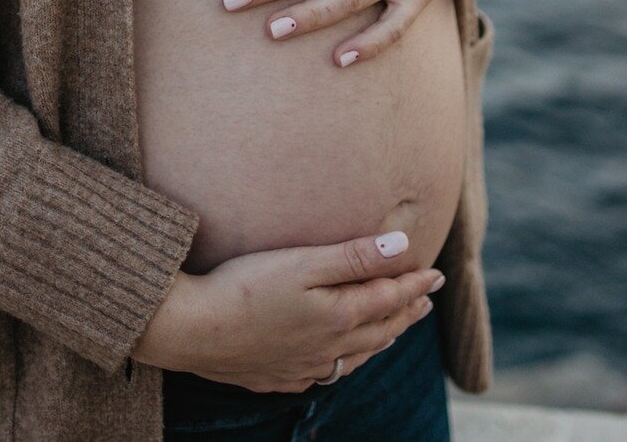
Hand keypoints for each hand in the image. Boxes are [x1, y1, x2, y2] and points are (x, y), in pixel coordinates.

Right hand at [130, 230, 445, 390]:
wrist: (190, 329)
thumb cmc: (244, 287)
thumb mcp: (302, 263)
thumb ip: (353, 256)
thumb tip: (402, 248)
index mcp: (339, 316)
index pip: (389, 298)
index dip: (415, 283)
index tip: (436, 273)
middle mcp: (328, 348)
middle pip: (379, 329)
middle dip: (405, 312)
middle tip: (425, 300)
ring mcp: (302, 367)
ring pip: (355, 357)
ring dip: (380, 339)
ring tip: (393, 329)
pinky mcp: (277, 377)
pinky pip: (323, 374)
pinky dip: (343, 363)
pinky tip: (336, 360)